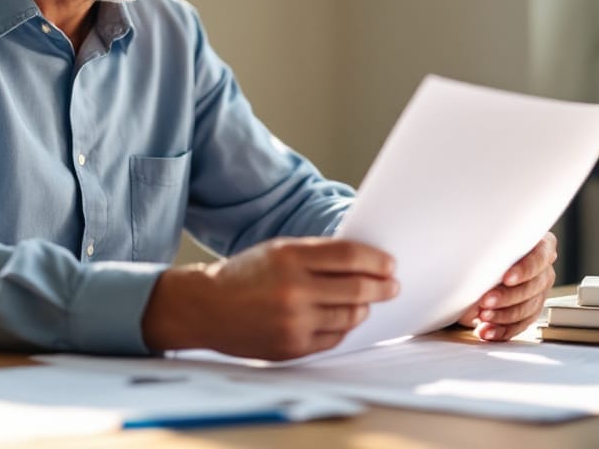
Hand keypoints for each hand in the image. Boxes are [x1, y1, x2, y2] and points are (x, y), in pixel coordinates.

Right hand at [142, 237, 398, 360]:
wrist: (207, 308)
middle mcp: (293, 289)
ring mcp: (294, 322)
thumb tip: (364, 263)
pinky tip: (341, 319)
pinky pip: (333, 339)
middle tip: (392, 285)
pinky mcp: (292, 347)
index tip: (389, 264)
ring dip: (363, 308)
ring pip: (349, 316)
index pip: (350, 256)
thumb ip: (317, 255)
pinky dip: (342, 327)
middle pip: (357, 288)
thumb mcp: (277, 251)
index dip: (376, 260)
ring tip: (365, 302)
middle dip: (382, 287)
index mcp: (289, 256)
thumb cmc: (245, 275)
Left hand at [458, 232, 556, 340]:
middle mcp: (543, 270)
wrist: (484, 264)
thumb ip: (487, 254)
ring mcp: (539, 292)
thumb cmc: (487, 248)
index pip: (539, 257)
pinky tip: (488, 331)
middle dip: (508, 296)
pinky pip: (520, 325)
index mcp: (540, 246)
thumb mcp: (486, 245)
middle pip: (534, 286)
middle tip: (486, 301)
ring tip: (483, 317)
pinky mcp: (530, 312)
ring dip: (503, 315)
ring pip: (528, 308)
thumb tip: (474, 277)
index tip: (506, 278)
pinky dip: (502, 330)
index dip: (524, 269)